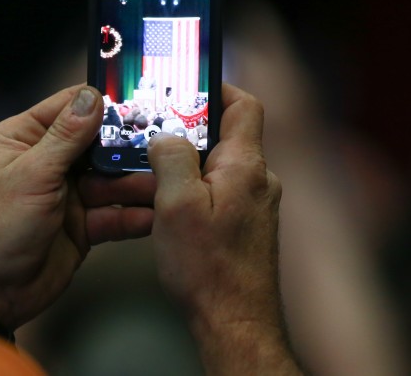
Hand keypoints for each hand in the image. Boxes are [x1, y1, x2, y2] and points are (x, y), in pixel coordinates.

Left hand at [0, 85, 154, 328]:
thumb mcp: (32, 174)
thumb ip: (66, 136)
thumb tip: (92, 96)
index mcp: (24, 139)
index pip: (69, 108)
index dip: (104, 103)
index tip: (142, 99)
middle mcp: (46, 162)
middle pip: (98, 144)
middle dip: (129, 147)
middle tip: (165, 146)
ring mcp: (66, 195)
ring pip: (110, 180)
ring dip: (136, 182)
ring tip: (166, 183)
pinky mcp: (81, 226)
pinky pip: (114, 214)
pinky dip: (134, 215)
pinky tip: (155, 213)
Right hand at [146, 83, 298, 372]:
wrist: (234, 323)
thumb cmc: (208, 269)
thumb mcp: (176, 204)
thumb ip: (170, 157)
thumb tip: (164, 135)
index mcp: (245, 166)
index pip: (244, 105)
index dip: (216, 89)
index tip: (186, 88)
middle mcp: (258, 181)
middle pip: (225, 135)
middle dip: (187, 132)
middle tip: (152, 134)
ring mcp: (256, 204)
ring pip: (218, 166)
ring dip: (187, 166)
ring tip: (152, 177)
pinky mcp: (248, 226)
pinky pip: (219, 192)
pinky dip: (194, 191)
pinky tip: (168, 209)